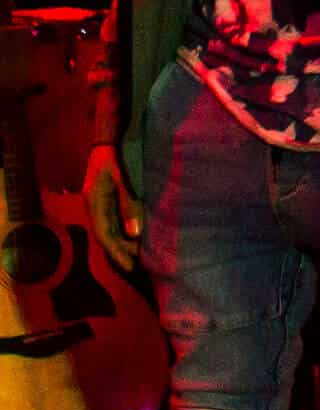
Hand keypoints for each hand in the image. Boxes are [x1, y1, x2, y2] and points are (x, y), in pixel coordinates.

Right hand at [84, 144, 141, 272]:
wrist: (104, 144)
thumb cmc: (114, 159)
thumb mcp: (122, 179)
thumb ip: (128, 203)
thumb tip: (134, 232)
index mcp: (95, 206)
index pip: (105, 236)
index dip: (117, 252)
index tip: (129, 265)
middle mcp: (94, 209)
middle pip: (106, 236)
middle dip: (119, 252)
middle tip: (136, 265)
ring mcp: (97, 206)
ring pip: (108, 231)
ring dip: (120, 243)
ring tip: (136, 255)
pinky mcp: (103, 202)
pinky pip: (111, 222)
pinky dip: (120, 232)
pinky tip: (132, 237)